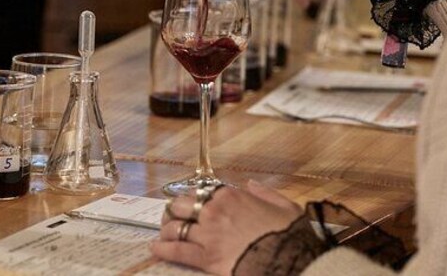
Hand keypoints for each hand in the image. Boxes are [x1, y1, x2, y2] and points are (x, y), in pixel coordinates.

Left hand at [151, 181, 302, 275]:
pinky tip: (155, 249)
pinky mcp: (206, 257)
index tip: (189, 204)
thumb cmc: (290, 235)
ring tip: (163, 234)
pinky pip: (177, 251)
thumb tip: (250, 185)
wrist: (291, 260)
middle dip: (174, 212)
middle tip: (171, 217)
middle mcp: (214, 211)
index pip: (200, 191)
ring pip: (175, 228)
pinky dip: (163, 249)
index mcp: (230, 196)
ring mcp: (208, 234)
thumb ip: (264, 193)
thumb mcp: (284, 206)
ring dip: (166, 230)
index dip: (192, 199)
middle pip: (181, 206)